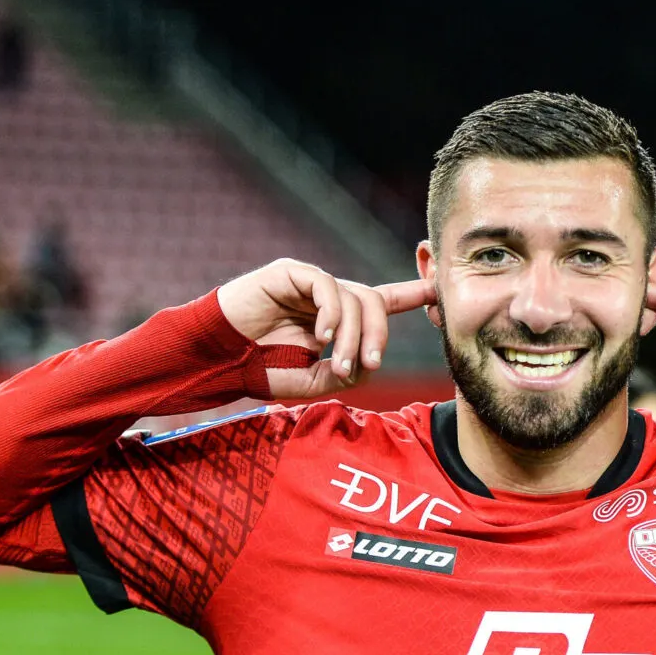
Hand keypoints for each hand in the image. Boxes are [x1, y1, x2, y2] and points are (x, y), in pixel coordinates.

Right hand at [217, 258, 436, 399]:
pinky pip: (326, 286)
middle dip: (377, 337)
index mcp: (338, 320)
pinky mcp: (290, 272)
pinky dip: (332, 313)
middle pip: (374, 303)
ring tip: (335, 363)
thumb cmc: (261, 371)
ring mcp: (310, 283)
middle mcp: (328, 298)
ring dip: (352, 336)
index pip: (382, 301)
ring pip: (354, 298)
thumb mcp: (313, 382)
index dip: (411, 295)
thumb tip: (367, 364)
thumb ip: (346, 374)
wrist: (217, 360)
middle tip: (366, 366)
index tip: (438, 291)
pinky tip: (322, 336)